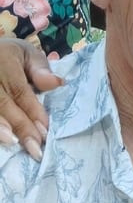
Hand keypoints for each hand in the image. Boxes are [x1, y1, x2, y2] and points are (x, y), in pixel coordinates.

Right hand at [0, 39, 62, 160]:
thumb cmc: (10, 55)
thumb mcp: (27, 53)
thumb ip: (40, 69)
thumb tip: (58, 84)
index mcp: (5, 63)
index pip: (20, 91)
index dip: (32, 111)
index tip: (45, 130)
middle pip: (4, 105)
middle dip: (21, 127)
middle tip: (36, 148)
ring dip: (3, 131)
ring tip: (17, 146)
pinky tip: (4, 140)